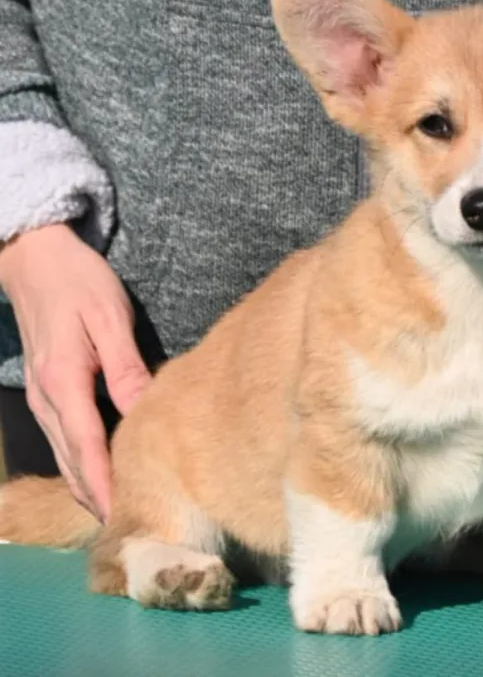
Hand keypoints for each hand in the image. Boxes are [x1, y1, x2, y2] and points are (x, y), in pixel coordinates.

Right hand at [0, 224, 150, 519]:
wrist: (35, 260)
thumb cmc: (78, 283)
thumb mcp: (108, 318)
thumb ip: (125, 367)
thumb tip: (143, 411)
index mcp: (63, 382)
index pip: (86, 448)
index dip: (105, 485)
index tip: (125, 516)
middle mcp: (45, 398)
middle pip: (71, 461)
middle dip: (97, 496)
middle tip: (129, 527)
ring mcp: (41, 397)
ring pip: (63, 454)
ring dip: (87, 485)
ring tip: (117, 511)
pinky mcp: (46, 390)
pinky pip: (62, 438)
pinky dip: (79, 463)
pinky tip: (99, 472)